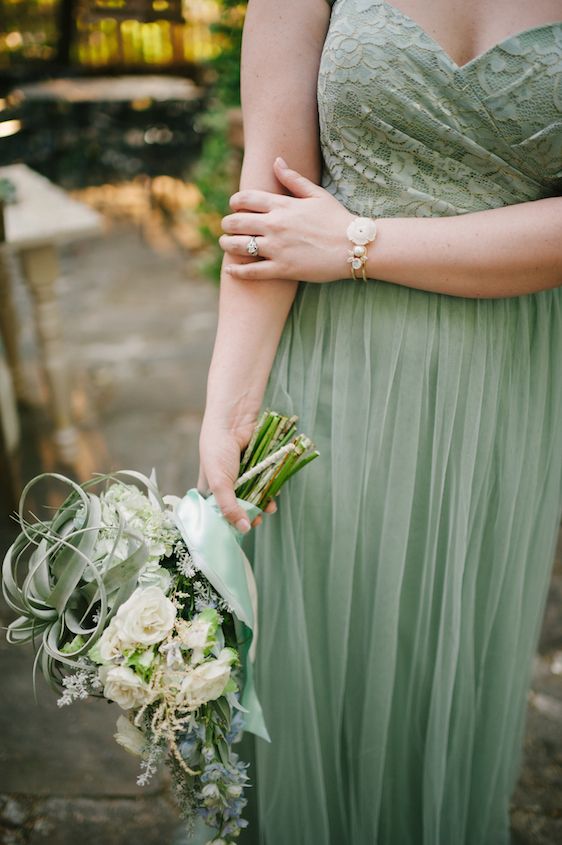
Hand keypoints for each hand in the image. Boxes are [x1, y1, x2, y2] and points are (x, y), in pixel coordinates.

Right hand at [198, 411, 276, 533]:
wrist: (234, 419)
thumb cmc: (218, 449)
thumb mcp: (219, 481)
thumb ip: (229, 506)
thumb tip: (243, 529)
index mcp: (209, 488)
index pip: (218, 512)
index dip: (229, 522)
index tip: (240, 530)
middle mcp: (226, 483)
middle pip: (238, 507)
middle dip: (248, 515)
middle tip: (255, 521)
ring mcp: (242, 476)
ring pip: (253, 497)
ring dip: (261, 505)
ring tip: (267, 510)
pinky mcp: (257, 468)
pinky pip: (264, 484)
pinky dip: (268, 491)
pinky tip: (272, 497)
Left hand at [219, 157, 354, 282]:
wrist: (353, 246)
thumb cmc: (337, 219)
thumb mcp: (316, 194)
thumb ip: (293, 179)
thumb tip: (276, 161)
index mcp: (282, 205)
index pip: (245, 199)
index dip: (234, 203)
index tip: (235, 208)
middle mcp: (275, 225)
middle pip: (235, 222)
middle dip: (226, 224)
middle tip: (227, 228)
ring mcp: (277, 248)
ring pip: (238, 246)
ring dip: (227, 245)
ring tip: (227, 245)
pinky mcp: (283, 269)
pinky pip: (252, 271)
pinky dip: (238, 272)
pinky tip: (231, 271)